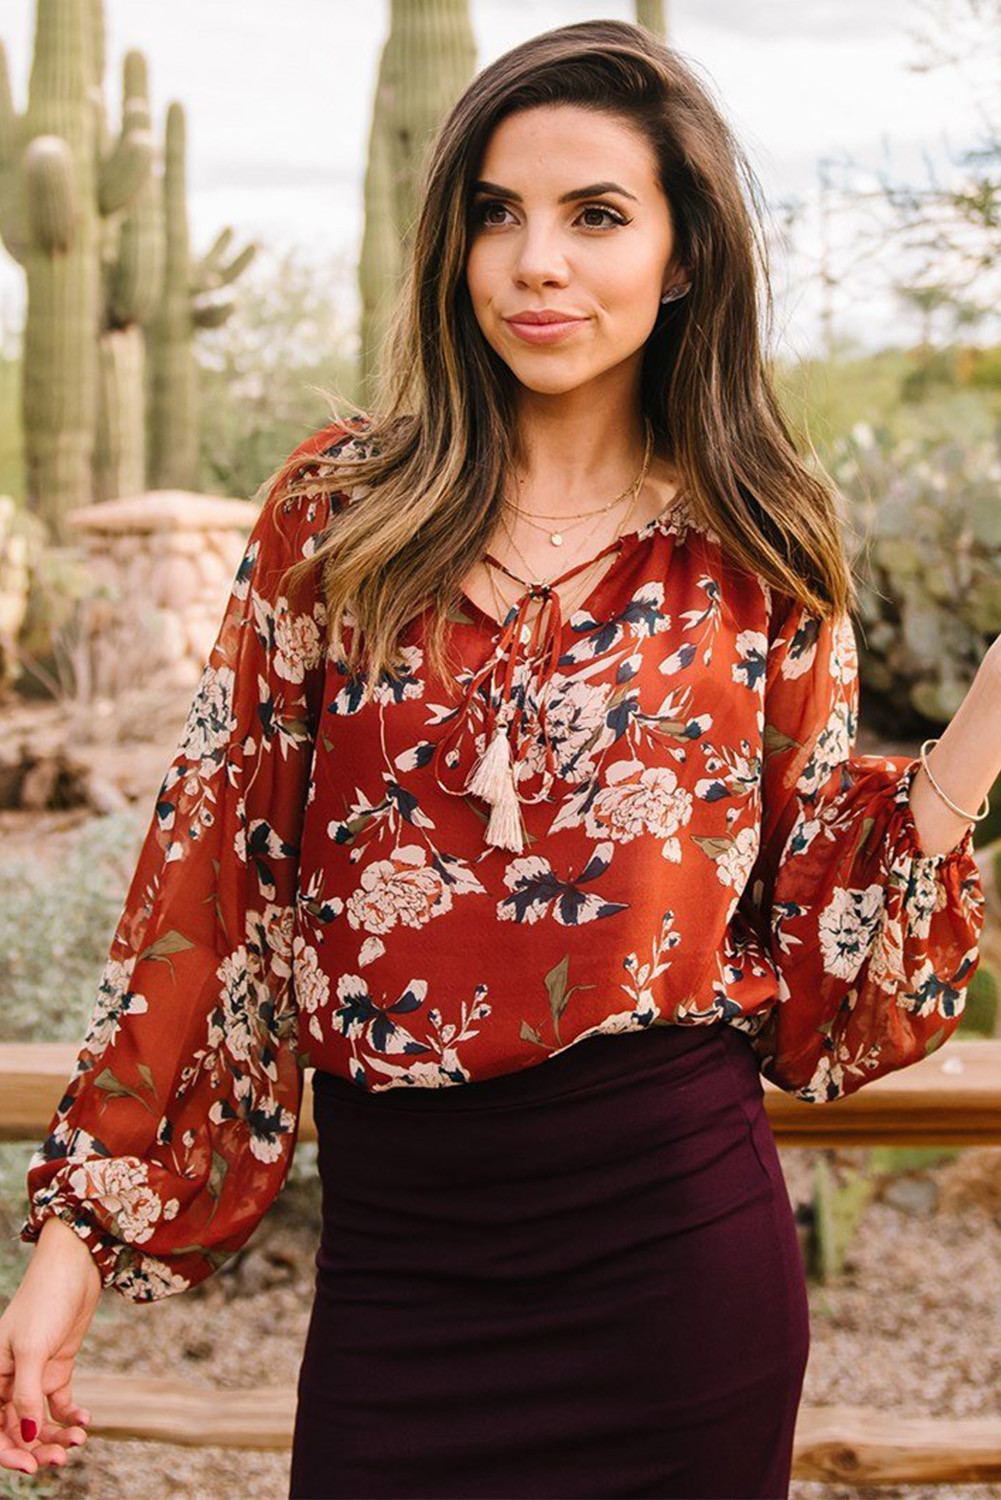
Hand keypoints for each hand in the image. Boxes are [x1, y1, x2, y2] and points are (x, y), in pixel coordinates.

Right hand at [0, 1218, 101, 1473]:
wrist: (75, 1267)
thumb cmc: (44, 1301)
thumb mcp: (33, 1349)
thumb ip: (27, 1395)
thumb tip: (27, 1436)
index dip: (8, 1452)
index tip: (31, 1466)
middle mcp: (9, 1380)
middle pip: (17, 1429)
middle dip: (37, 1447)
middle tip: (64, 1457)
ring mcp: (34, 1375)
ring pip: (39, 1420)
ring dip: (56, 1434)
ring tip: (79, 1439)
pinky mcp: (56, 1368)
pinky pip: (59, 1403)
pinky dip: (70, 1415)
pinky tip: (85, 1420)